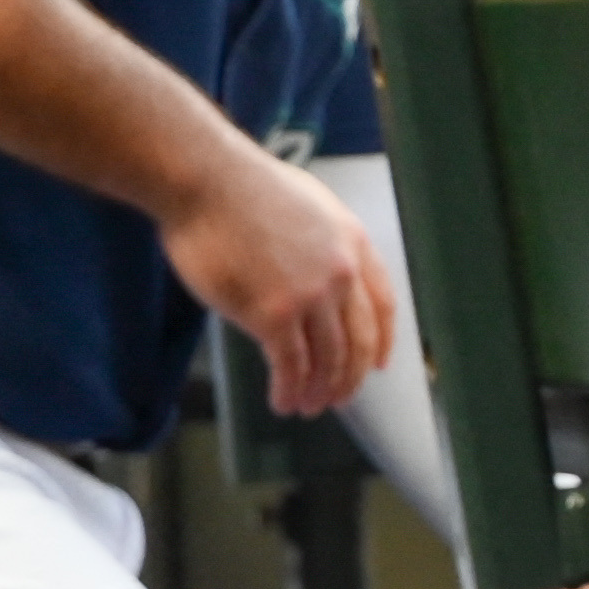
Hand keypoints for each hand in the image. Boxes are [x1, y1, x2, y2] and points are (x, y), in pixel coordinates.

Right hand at [159, 145, 390, 415]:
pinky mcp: (274, 315)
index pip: (382, 302)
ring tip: (305, 407)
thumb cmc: (235, 186)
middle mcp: (341, 272)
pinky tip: (281, 401)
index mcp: (351, 241)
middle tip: (337, 398)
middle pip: (357, 340)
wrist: (206, 181)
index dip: (382, 340)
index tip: (377, 364)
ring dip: (318, 390)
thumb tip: (298, 270)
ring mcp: (310, 295)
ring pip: (327, 359)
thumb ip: (313, 243)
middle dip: (349, 377)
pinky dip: (289, 389)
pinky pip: (291, 365)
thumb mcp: (300, 206)